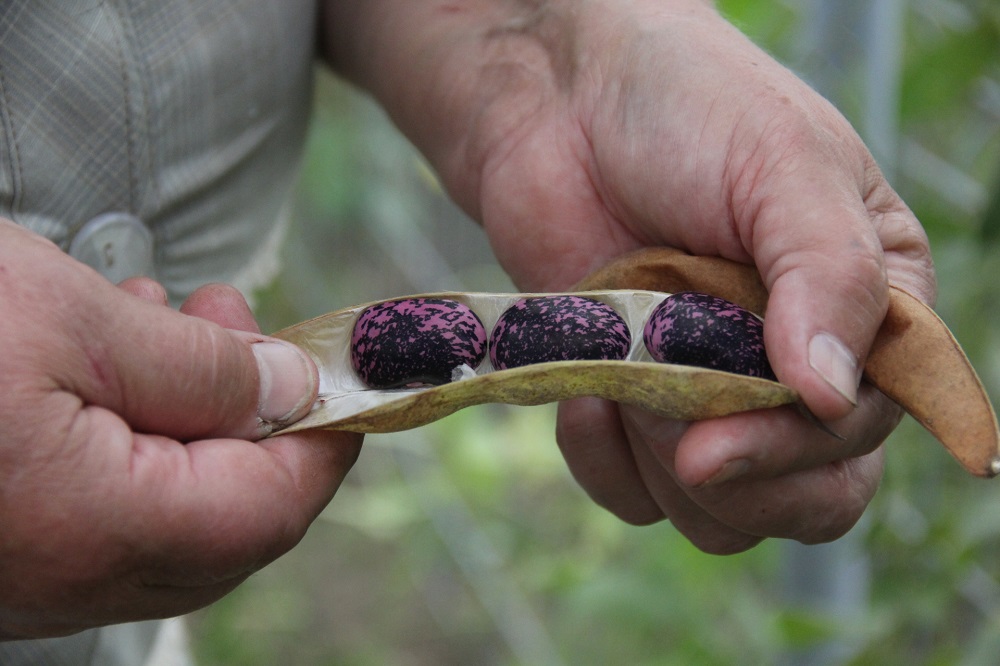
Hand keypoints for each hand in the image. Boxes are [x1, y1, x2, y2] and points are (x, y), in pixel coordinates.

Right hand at [0, 222, 360, 637]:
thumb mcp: (68, 319)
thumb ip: (197, 369)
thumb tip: (291, 390)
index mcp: (102, 526)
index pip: (273, 507)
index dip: (325, 440)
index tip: (345, 376)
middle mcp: (68, 576)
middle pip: (228, 518)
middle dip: (256, 418)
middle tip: (239, 322)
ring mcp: (27, 576)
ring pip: (165, 510)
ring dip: (191, 416)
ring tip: (170, 317)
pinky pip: (101, 507)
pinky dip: (130, 435)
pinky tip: (106, 357)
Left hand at [323, 0, 933, 551]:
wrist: (557, 106)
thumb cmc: (685, 111)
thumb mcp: (783, 168)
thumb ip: (827, 277)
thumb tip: (833, 397)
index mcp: (869, 311)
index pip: (869, 429)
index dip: (798, 451)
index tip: (713, 439)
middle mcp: (798, 368)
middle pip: (809, 499)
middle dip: (735, 476)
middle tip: (667, 416)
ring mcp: (712, 397)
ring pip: (719, 516)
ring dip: (661, 460)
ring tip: (624, 365)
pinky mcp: (634, 411)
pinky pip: (634, 497)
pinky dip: (602, 461)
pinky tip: (583, 394)